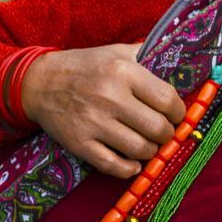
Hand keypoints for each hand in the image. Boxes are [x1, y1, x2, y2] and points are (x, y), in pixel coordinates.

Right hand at [20, 44, 185, 177]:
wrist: (39, 83)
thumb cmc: (87, 66)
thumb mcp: (118, 52)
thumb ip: (150, 57)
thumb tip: (182, 66)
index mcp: (124, 72)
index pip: (168, 100)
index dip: (179, 112)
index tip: (176, 115)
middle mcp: (110, 97)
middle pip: (158, 128)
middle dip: (168, 134)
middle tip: (163, 132)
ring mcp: (93, 122)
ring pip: (140, 149)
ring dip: (151, 151)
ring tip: (148, 144)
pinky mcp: (79, 143)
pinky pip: (113, 166)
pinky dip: (129, 169)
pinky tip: (133, 162)